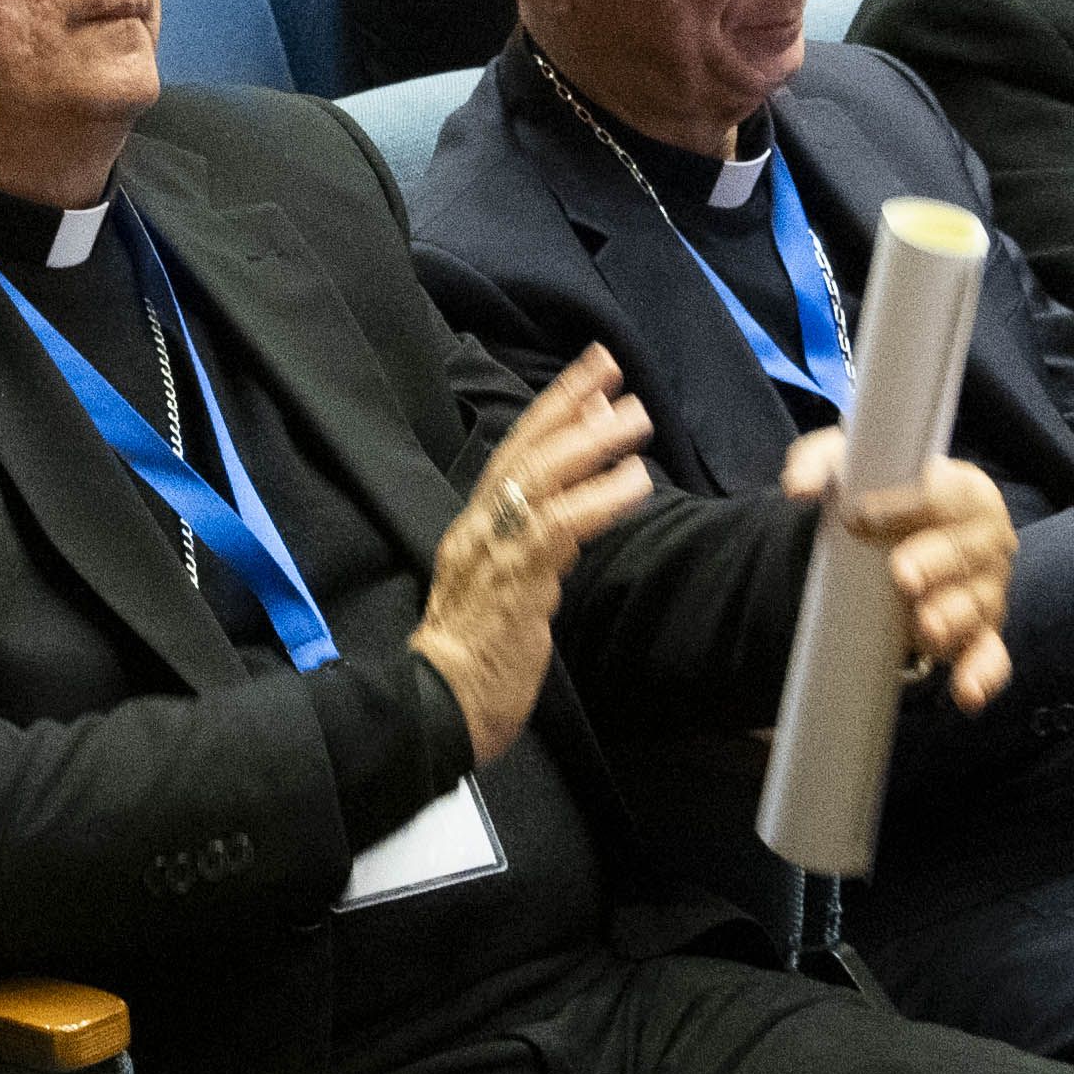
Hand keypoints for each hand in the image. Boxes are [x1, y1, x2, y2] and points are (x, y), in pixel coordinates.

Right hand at [409, 347, 660, 769]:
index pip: (513, 453)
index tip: (591, 375)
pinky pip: (559, 530)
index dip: (552, 409)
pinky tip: (634, 482)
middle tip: (612, 367)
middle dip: (570, 403)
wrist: (438, 706)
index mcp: (475, 527)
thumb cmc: (474, 656)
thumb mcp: (501, 585)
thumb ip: (531, 541)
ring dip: (592, 444)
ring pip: (541, 480)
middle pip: (524, 450)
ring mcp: (494, 554)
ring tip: (635, 417)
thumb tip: (573, 502)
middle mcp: (479, 528)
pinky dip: (598, 500)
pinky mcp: (515, 584)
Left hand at [786, 427, 1019, 711]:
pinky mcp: (980, 634)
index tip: (858, 516)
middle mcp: (986, 541)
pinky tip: (965, 693)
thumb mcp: (849, 468)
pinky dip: (982, 674)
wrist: (891, 542)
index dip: (906, 504)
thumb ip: (820, 465)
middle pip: (968, 551)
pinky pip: (990, 656)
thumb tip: (797, 488)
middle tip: (902, 575)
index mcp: (965, 491)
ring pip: (977, 605)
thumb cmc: (881, 497)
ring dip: (952, 617)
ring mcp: (987, 591)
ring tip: (924, 627)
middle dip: (937, 562)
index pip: (947, 494)